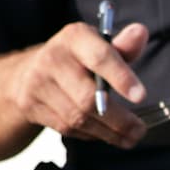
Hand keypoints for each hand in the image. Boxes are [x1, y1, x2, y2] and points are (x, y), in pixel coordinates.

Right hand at [5, 21, 150, 148]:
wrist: (28, 71)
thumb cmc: (76, 59)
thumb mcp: (98, 46)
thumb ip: (123, 46)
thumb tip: (141, 32)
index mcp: (74, 37)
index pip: (99, 57)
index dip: (121, 77)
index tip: (141, 96)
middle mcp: (53, 58)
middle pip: (88, 97)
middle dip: (119, 119)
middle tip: (140, 130)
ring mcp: (38, 83)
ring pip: (78, 117)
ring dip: (108, 132)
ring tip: (130, 137)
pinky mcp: (31, 105)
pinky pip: (67, 127)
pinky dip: (91, 134)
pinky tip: (105, 133)